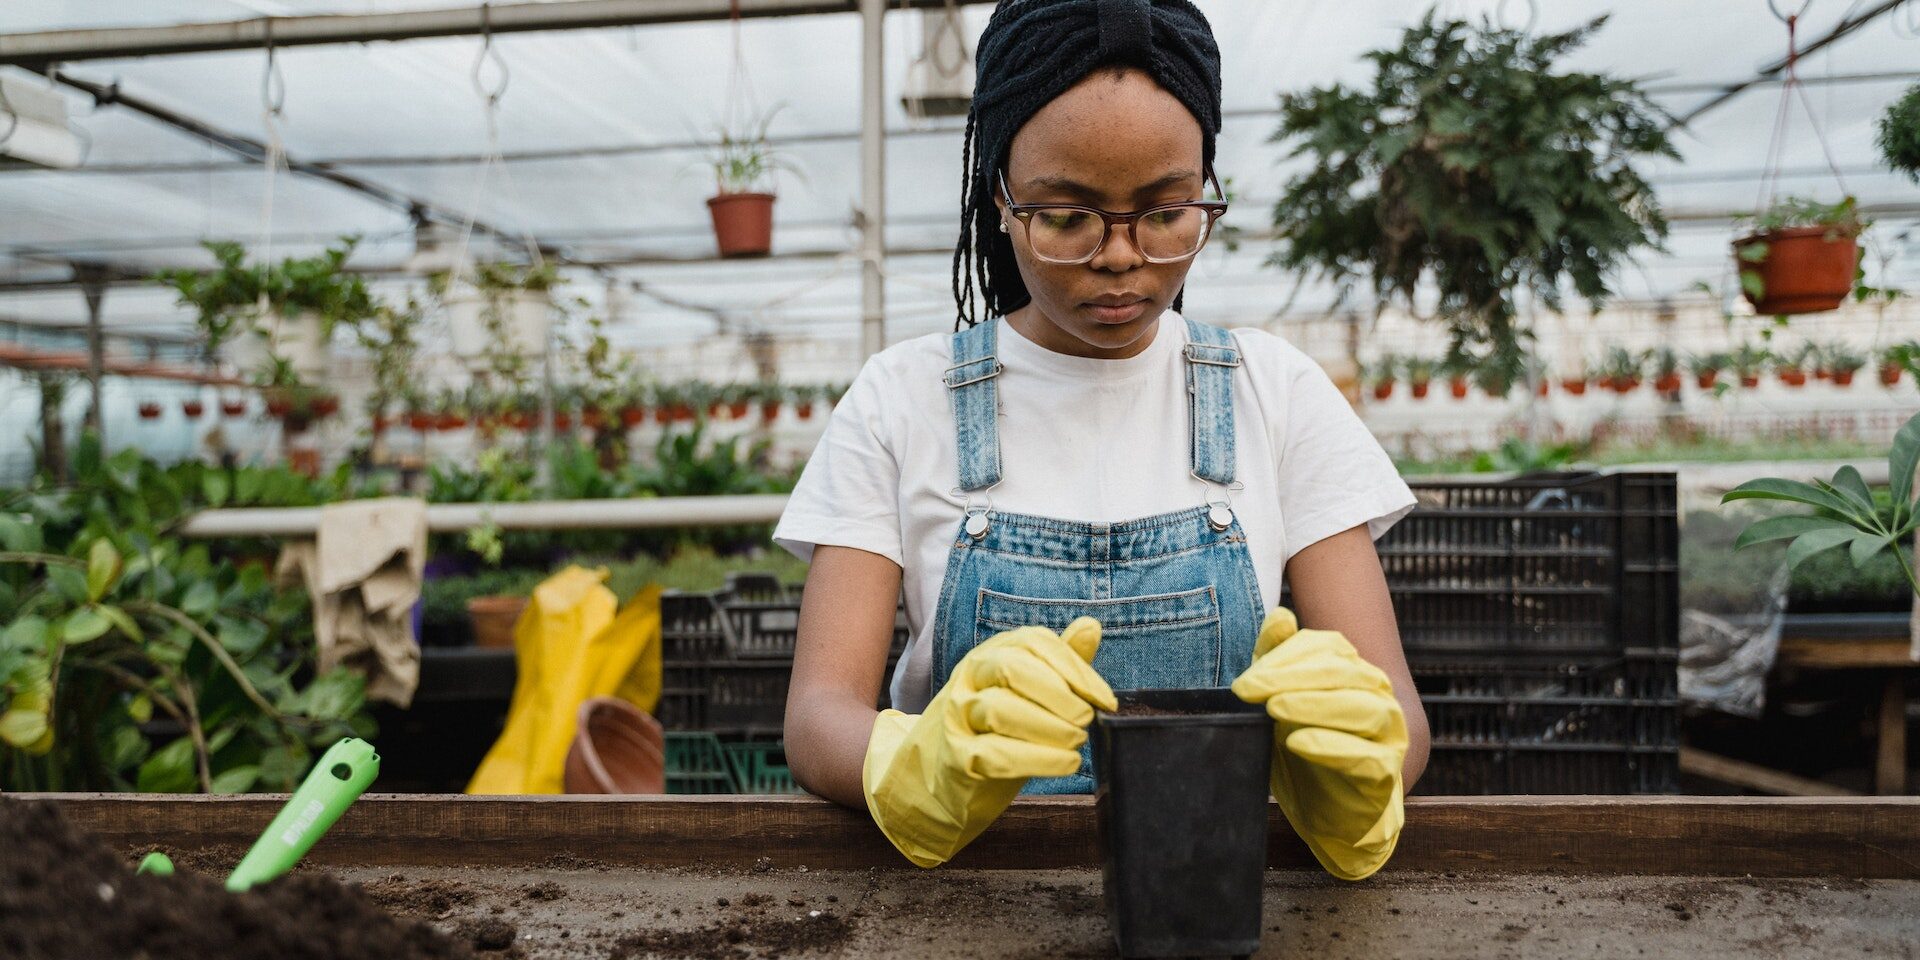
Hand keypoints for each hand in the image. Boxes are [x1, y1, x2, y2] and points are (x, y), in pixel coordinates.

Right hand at [863, 617, 1115, 867]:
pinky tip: (1064, 762)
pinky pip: (994, 754)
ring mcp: (958, 716)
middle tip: (1086, 719)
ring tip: (1077, 742)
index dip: (1075, 669)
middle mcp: (971, 678)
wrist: (933, 778)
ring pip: (1001, 710)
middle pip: (1012, 668)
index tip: (1104, 699)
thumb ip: (1059, 661)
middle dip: (1058, 693)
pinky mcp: (956, 757)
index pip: (1034, 643)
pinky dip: (1037, 759)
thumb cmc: (992, 731)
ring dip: (1049, 727)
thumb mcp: (1026, 691)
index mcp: (992, 654)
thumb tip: (1091, 626)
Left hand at [1231, 607, 1406, 879]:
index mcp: (1354, 670)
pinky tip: (1299, 742)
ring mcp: (1388, 734)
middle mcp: (1378, 695)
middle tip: (1248, 689)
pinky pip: (1367, 757)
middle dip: (1291, 677)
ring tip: (1275, 708)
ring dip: (1314, 705)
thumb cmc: (1303, 748)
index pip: (1327, 647)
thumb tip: (1281, 615)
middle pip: (1342, 673)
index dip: (1285, 657)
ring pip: (1363, 709)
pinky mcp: (1386, 774)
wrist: (1328, 812)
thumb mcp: (1280, 701)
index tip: (1244, 680)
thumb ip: (1277, 659)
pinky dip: (1332, 747)